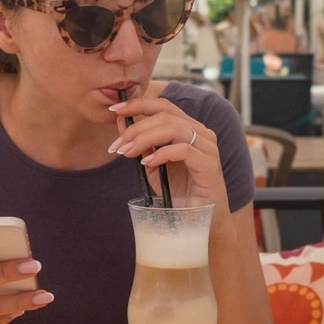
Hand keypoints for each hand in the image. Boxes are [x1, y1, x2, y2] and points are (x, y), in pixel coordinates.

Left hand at [108, 96, 229, 222]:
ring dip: (144, 139)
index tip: (114, 109)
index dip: (138, 104)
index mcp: (189, 128)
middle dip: (136, 128)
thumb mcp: (153, 165)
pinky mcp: (209, 164)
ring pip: (173, 128)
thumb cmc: (179, 193)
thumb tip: (120, 123)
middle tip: (117, 146)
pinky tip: (147, 164)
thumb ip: (141, 144)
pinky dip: (162, 154)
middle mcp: (201, 133)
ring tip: (127, 153)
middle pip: (165, 115)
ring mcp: (208, 147)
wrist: (200, 219)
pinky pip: (183, 150)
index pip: (163, 106)